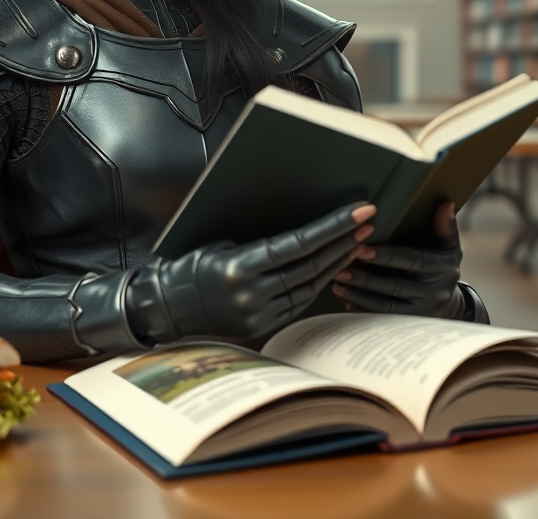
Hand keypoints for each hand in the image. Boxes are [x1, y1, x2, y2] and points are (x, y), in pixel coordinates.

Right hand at [127, 203, 375, 342]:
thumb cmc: (193, 266)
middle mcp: (251, 293)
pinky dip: (319, 282)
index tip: (359, 211)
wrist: (170, 306)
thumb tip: (303, 234)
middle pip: (311, 265)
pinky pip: (300, 302)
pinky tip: (334, 266)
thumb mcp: (221, 245)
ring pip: (311, 285)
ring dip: (337, 262)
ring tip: (358, 241)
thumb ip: (261, 246)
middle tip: (367, 221)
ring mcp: (259, 314)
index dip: (332, 227)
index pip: (298, 244)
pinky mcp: (263, 327)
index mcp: (239, 266)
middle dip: (343, 241)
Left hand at [331, 202, 464, 319]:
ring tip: (335, 283)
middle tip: (339, 268)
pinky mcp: (410, 328)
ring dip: (359, 295)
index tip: (360, 247)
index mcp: (442, 269)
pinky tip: (344, 300)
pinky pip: (383, 321)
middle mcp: (434, 293)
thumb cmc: (442, 268)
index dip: (385, 255)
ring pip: (386, 307)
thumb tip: (445, 203)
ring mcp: (423, 314)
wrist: (452, 306)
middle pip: (395, 286)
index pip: (411, 260)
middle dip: (365, 278)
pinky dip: (362, 311)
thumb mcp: (449, 248)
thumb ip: (445, 227)